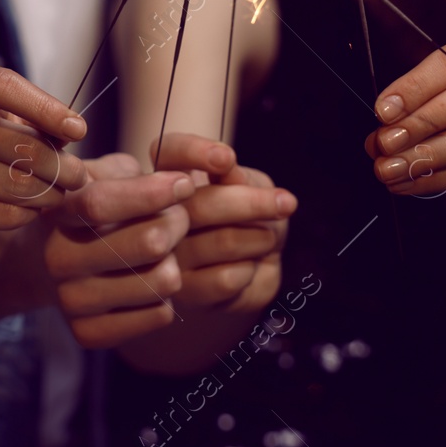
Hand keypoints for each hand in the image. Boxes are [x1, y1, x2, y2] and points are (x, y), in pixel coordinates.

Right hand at [0, 67, 90, 229]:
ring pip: (13, 184)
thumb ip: (41, 119)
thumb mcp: (13, 114)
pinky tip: (31, 207)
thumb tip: (72, 132)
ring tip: (58, 192)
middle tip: (78, 176)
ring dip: (50, 193)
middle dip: (61, 165)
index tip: (79, 130)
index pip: (2, 87)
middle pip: (18, 144)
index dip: (45, 108)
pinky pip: (2, 213)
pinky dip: (28, 213)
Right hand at [45, 153, 196, 348]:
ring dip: (177, 261)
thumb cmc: (93, 209)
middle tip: (179, 216)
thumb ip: (133, 173)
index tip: (185, 183)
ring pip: (162, 281)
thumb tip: (180, 183)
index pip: (102, 204)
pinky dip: (167, 296)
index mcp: (58, 212)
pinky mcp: (89, 334)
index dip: (152, 192)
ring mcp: (71, 300)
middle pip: (148, 243)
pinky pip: (160, 314)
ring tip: (166, 251)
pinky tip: (150, 280)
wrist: (49, 264)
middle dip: (178, 222)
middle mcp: (58, 259)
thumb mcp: (103, 175)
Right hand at [157, 135, 294, 312]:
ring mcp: (166, 257)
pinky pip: (225, 278)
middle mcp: (158, 216)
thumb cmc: (250, 220)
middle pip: (200, 203)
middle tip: (286, 203)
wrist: (251, 273)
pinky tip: (246, 269)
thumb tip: (228, 171)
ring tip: (265, 239)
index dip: (193, 152)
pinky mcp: (182, 294)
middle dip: (251, 203)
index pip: (168, 152)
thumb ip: (240, 178)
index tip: (227, 159)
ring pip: (221, 241)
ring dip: (258, 239)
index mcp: (171, 178)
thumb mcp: (253, 187)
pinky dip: (250, 271)